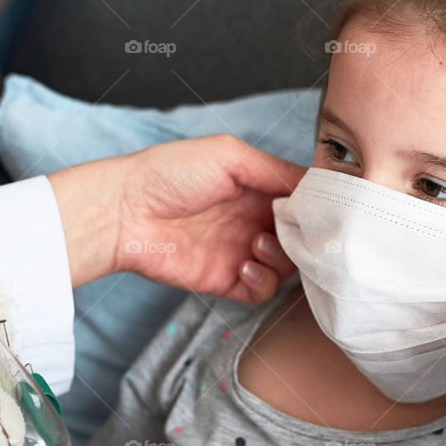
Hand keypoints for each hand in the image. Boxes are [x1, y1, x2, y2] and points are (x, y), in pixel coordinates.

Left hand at [49, 134, 304, 297]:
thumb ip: (275, 169)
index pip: (301, 200)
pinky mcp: (225, 279)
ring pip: (286, 266)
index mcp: (255, 187)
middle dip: (303, 236)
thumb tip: (314, 185)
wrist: (124, 212)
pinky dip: (262, 281)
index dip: (314, 207)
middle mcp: (252, 219)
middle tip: (292, 231)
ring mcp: (240, 250)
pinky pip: (261, 290)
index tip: (320, 209)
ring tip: (257, 244)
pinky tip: (244, 265)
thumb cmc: (169, 173)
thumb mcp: (229, 155)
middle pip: (300, 236)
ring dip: (281, 258)